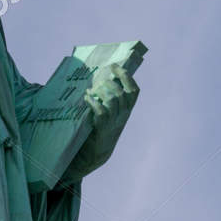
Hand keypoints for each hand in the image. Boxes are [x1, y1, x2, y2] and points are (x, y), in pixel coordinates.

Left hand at [65, 64, 138, 182]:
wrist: (95, 154)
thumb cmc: (100, 129)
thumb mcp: (110, 114)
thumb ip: (109, 100)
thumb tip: (101, 79)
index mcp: (127, 110)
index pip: (134, 91)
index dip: (126, 76)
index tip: (114, 66)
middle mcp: (123, 115)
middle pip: (122, 93)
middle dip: (109, 83)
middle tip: (98, 83)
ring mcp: (113, 122)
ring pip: (113, 100)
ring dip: (101, 91)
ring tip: (91, 91)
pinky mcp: (102, 128)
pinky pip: (101, 111)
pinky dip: (93, 102)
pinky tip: (86, 98)